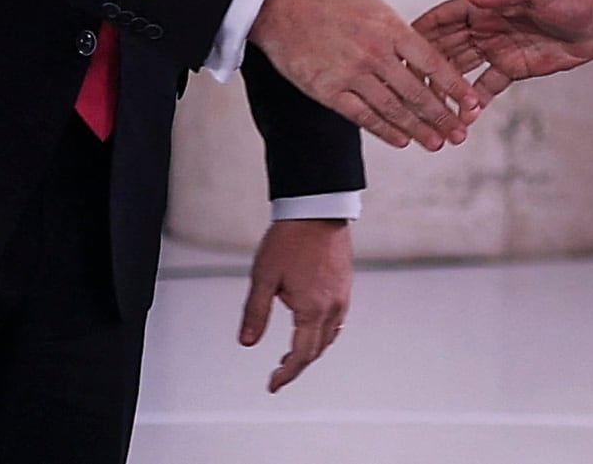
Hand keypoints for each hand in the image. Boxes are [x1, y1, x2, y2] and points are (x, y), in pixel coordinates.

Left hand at [239, 218, 350, 392]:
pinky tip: (310, 325)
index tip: (273, 384)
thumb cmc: (290, 239)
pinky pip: (337, 320)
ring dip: (312, 349)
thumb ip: (255, 312)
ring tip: (292, 353)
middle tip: (279, 371)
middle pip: (317, 349)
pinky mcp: (345, 284)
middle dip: (298, 364)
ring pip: (330, 336)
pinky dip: (323, 332)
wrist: (317, 209)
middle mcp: (332, 307)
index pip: (301, 355)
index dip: (286, 374)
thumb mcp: (264, 277)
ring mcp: (342, 295)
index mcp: (313, 309)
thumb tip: (247, 342)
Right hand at [248, 0, 481, 149]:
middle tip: (460, 135)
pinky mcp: (328, 91)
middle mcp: (376, 53)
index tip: (472, 102)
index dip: (455, 86)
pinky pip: (362, 116)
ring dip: (418, 130)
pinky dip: (384, 130)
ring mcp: (352, 74)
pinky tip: (401, 140)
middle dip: (442, 117)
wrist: (272, 3)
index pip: (431, 62)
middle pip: (417, 92)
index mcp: (389, 25)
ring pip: (393, 109)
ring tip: (437, 144)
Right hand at [413, 0, 592, 103]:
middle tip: (409, 92)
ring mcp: (495, 50)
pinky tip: (463, 119)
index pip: (443, 18)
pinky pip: (485, 87)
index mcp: (485, 6)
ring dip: (447, 91)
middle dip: (426, 69)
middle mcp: (484, 28)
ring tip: (434, 112)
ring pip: (461, 72)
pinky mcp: (511, 69)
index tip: (396, 49)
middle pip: (445, 49)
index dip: (420, 32)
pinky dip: (473, 102)